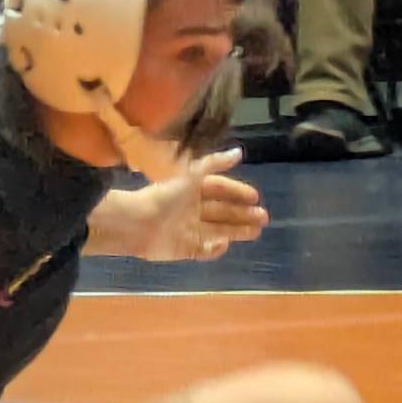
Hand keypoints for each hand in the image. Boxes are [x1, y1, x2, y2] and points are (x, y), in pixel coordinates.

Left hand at [135, 147, 268, 261]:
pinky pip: (203, 250)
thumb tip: (239, 152)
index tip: (255, 197)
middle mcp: (192, 210)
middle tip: (263, 217)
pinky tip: (225, 244)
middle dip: (243, 214)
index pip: (219, 190)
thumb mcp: (190, 174)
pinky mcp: (182, 250)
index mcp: (192, 190)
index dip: (237, 192)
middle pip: (222, 212)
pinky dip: (214, 249)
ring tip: (257, 231)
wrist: (138, 223)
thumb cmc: (165, 196)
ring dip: (237, 231)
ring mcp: (188, 231)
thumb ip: (214, 163)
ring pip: (218, 231)